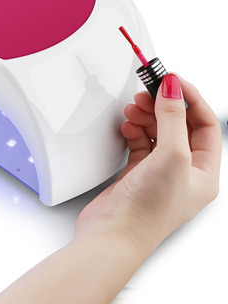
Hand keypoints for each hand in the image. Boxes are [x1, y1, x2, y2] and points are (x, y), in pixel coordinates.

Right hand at [75, 74, 220, 251]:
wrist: (111, 235)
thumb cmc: (147, 212)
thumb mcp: (170, 157)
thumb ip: (171, 119)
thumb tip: (173, 89)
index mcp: (204, 172)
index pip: (205, 124)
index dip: (190, 99)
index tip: (171, 80)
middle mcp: (184, 171)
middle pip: (179, 125)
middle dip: (163, 105)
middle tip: (146, 91)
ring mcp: (159, 171)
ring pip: (157, 131)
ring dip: (145, 116)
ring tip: (133, 108)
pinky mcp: (137, 172)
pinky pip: (139, 141)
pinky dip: (133, 129)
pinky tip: (127, 126)